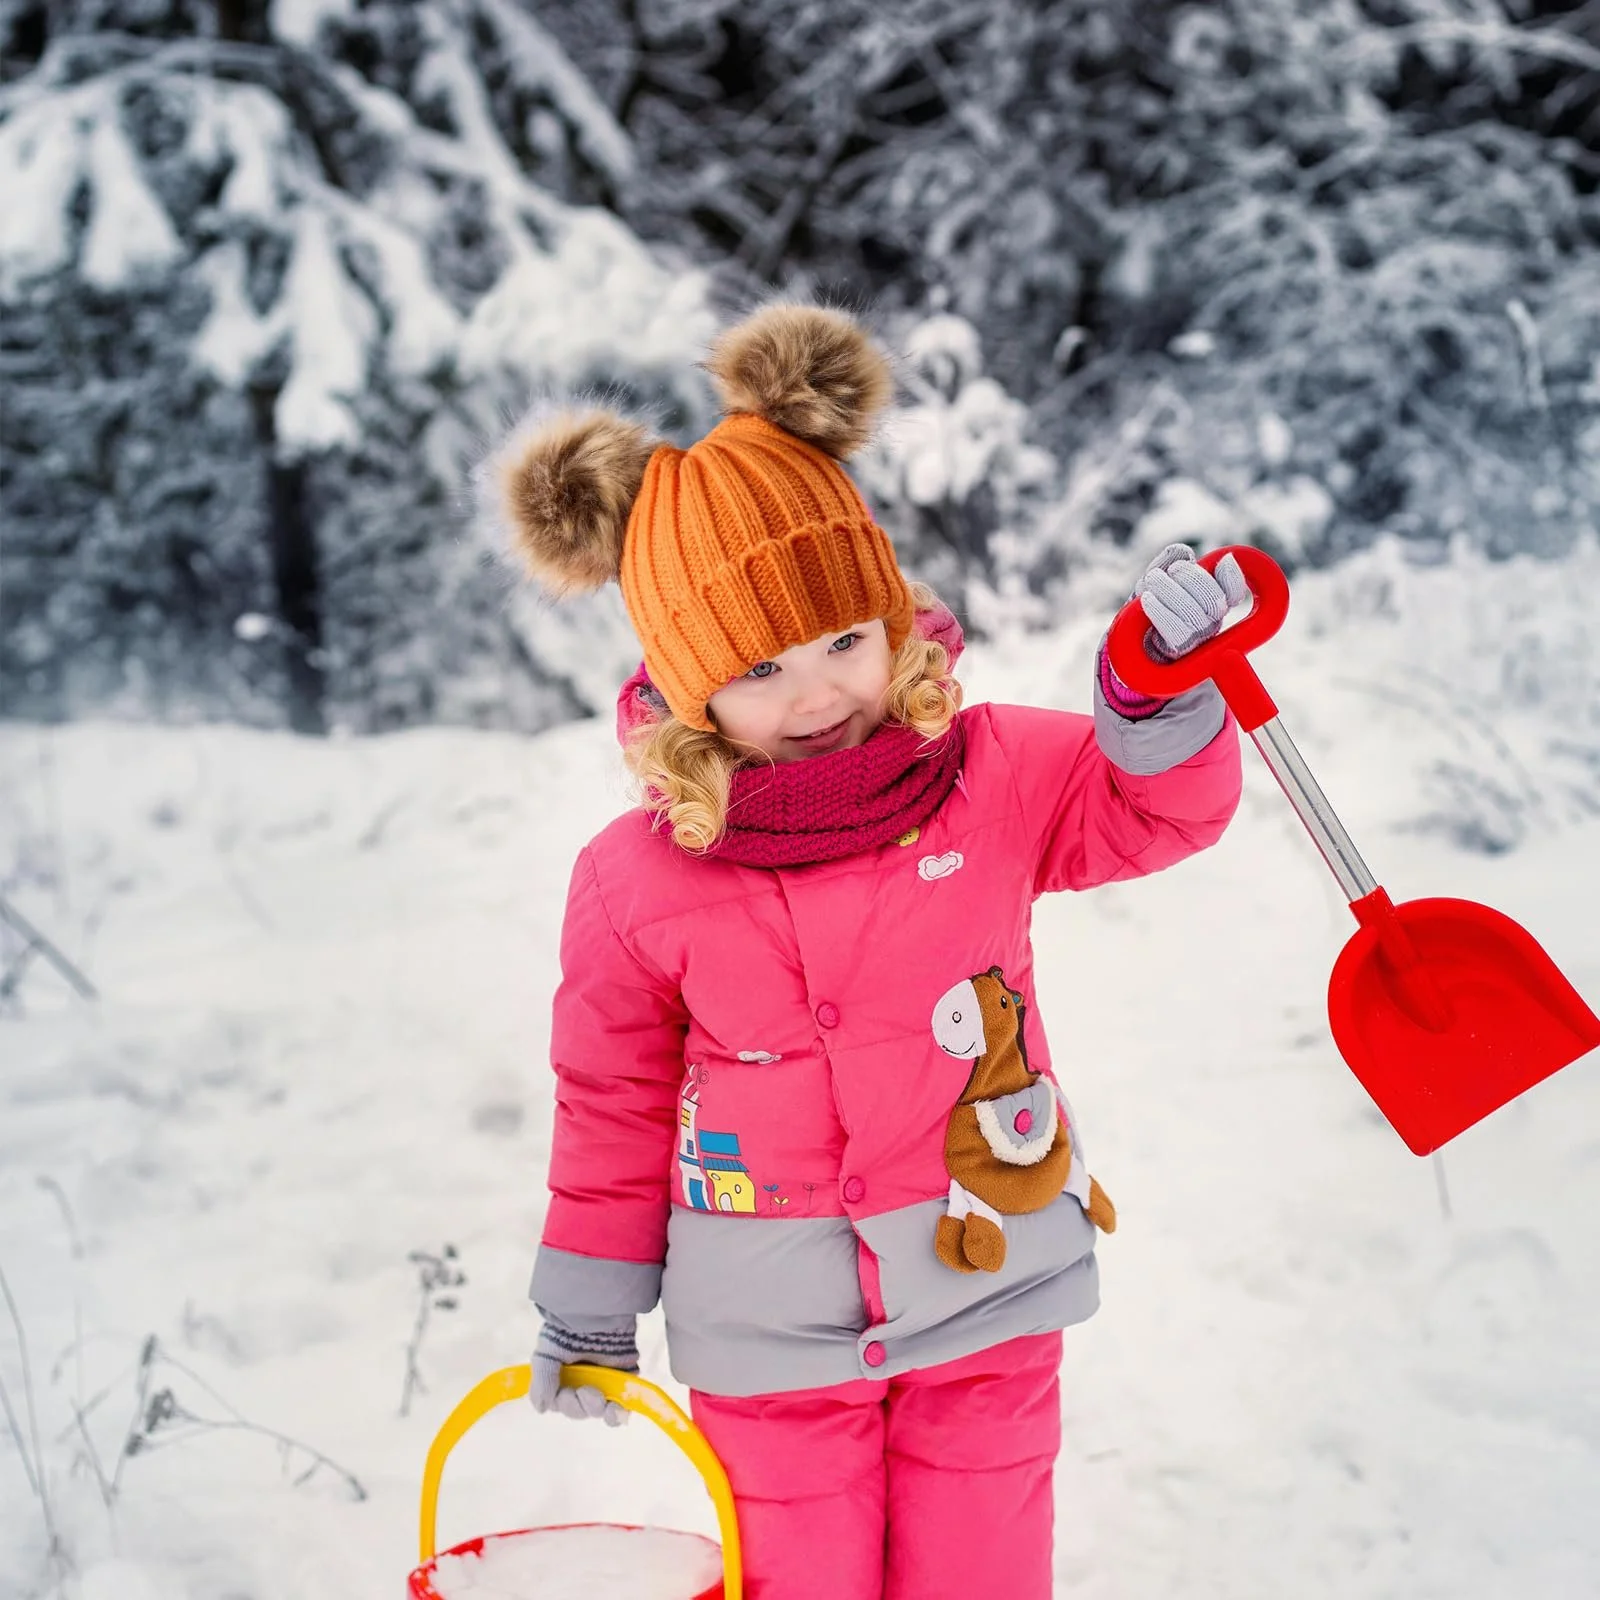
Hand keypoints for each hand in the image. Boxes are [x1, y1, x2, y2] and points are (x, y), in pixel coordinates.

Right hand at [529, 1311, 637, 1426]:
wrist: (595, 1311)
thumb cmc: (566, 1331)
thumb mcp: (546, 1355)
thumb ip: (542, 1382)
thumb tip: (541, 1409)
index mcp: (563, 1378)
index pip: (563, 1403)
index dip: (566, 1405)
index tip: (568, 1394)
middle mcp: (583, 1382)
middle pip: (582, 1409)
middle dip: (583, 1406)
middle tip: (587, 1392)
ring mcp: (604, 1380)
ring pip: (601, 1410)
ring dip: (600, 1410)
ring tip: (599, 1399)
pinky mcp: (623, 1377)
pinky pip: (622, 1402)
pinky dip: (619, 1411)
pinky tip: (616, 1409)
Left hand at [1134, 543, 1248, 660]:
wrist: (1130, 635)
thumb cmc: (1147, 600)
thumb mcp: (1157, 575)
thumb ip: (1171, 560)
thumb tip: (1183, 552)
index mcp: (1213, 603)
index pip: (1234, 594)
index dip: (1232, 579)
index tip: (1223, 561)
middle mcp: (1209, 624)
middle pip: (1214, 603)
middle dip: (1194, 579)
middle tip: (1173, 569)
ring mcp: (1195, 642)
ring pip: (1195, 618)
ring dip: (1173, 593)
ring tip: (1154, 579)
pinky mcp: (1176, 654)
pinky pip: (1177, 634)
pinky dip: (1161, 612)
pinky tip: (1147, 599)